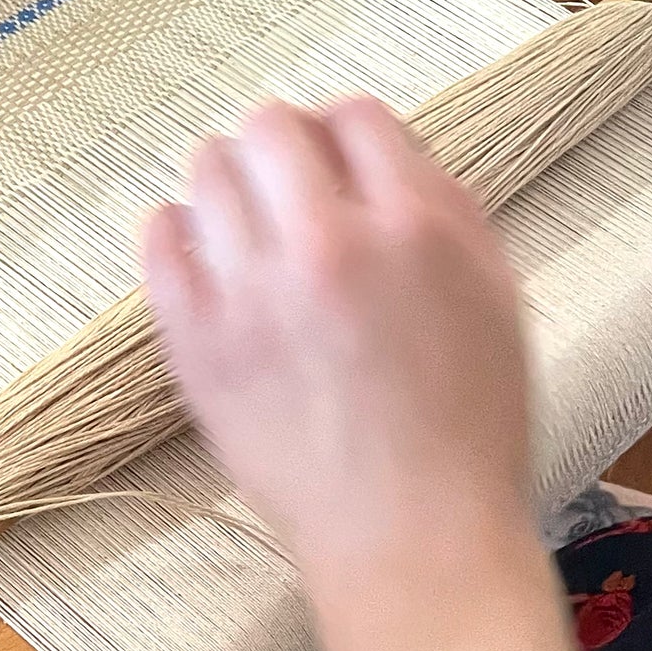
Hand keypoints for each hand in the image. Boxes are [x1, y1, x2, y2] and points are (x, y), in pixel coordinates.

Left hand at [140, 98, 534, 610]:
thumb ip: (440, 210)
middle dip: (281, 146)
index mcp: (414, 226)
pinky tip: (198, 250)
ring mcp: (249, 290)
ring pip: (207, 171)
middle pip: (271, 128)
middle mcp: (326, 244)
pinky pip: (159, 241)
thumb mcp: (493, 295)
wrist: (408, 534)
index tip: (338, 162)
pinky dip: (174, 231)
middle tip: (286, 185)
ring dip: (226, 180)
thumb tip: (374, 154)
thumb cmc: (464, 423)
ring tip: (242, 218)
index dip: (345, 134)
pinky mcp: (193, 338)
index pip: (356, 117)